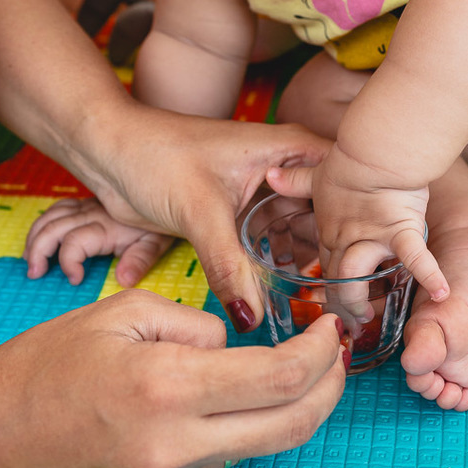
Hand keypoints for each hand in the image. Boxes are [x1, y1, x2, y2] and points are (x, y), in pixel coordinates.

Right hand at [0, 289, 347, 467]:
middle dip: (329, 386)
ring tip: (285, 369)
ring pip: (261, 444)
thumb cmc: (39, 367)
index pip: (279, 377)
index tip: (328, 327)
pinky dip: (235, 427)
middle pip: (293, 425)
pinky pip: (219, 458)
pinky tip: (217, 401)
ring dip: (287, 408)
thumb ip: (192, 325)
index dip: (319, 352)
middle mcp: (176, 445)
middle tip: (333, 352)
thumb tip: (233, 345)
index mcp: (166, 387)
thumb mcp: (119, 313)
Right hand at [24, 198, 176, 287]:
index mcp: (106, 226)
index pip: (74, 243)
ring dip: (34, 237)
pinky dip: (43, 222)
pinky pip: (57, 208)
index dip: (68, 263)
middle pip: (52, 228)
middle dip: (37, 251)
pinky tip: (39, 237)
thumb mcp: (156, 244)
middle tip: (35, 274)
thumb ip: (140, 261)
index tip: (76, 279)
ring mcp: (86, 206)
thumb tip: (123, 280)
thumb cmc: (161, 224)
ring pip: (49, 216)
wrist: (169, 195)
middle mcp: (91, 213)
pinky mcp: (86, 203)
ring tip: (29, 260)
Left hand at [79, 109, 331, 330]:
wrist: (107, 150)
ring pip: (299, 232)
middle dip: (333, 254)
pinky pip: (270, 242)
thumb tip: (251, 317)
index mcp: (288, 149)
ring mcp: (261, 192)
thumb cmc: (154, 154)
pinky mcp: (238, 213)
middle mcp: (282, 169)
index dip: (356, 223)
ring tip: (315, 304)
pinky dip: (274, 266)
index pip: (343, 186)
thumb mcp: (198, 210)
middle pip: (327, 215)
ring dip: (303, 264)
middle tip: (340, 298)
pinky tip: (280, 296)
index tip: (360, 265)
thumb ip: (229, 265)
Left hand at [267, 144, 448, 302]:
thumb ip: (295, 180)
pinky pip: (415, 258)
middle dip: (342, 304)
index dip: (328, 288)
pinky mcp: (399, 231)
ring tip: (368, 318)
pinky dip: (430, 275)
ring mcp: (373, 237)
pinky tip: (441, 293)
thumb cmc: (347, 159)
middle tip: (350, 322)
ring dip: (359, 299)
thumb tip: (271, 175)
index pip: (328, 267)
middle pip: (339, 279)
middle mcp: (349, 239)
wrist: (374, 148)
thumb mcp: (315, 173)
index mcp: (332, 229)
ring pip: (357, 278)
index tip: (331, 305)